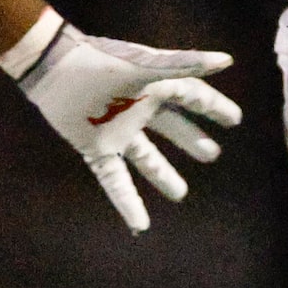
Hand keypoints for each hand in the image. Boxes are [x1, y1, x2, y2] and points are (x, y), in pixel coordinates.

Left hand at [15, 23, 242, 232]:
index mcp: (155, 85)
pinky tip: (140, 225)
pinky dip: (128, 202)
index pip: (193, 97)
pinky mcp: (95, 147)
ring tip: (180, 193)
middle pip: (171, 128)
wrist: (52, 68)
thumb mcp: (146, 67)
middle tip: (212, 155)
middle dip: (191, 140)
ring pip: (146, 158)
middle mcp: (138, 109)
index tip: (234, 120)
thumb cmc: (101, 62)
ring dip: (162, 175)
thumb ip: (185, 66)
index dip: (214, 107)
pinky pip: (116, 180)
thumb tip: (226, 61)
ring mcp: (117, 131)